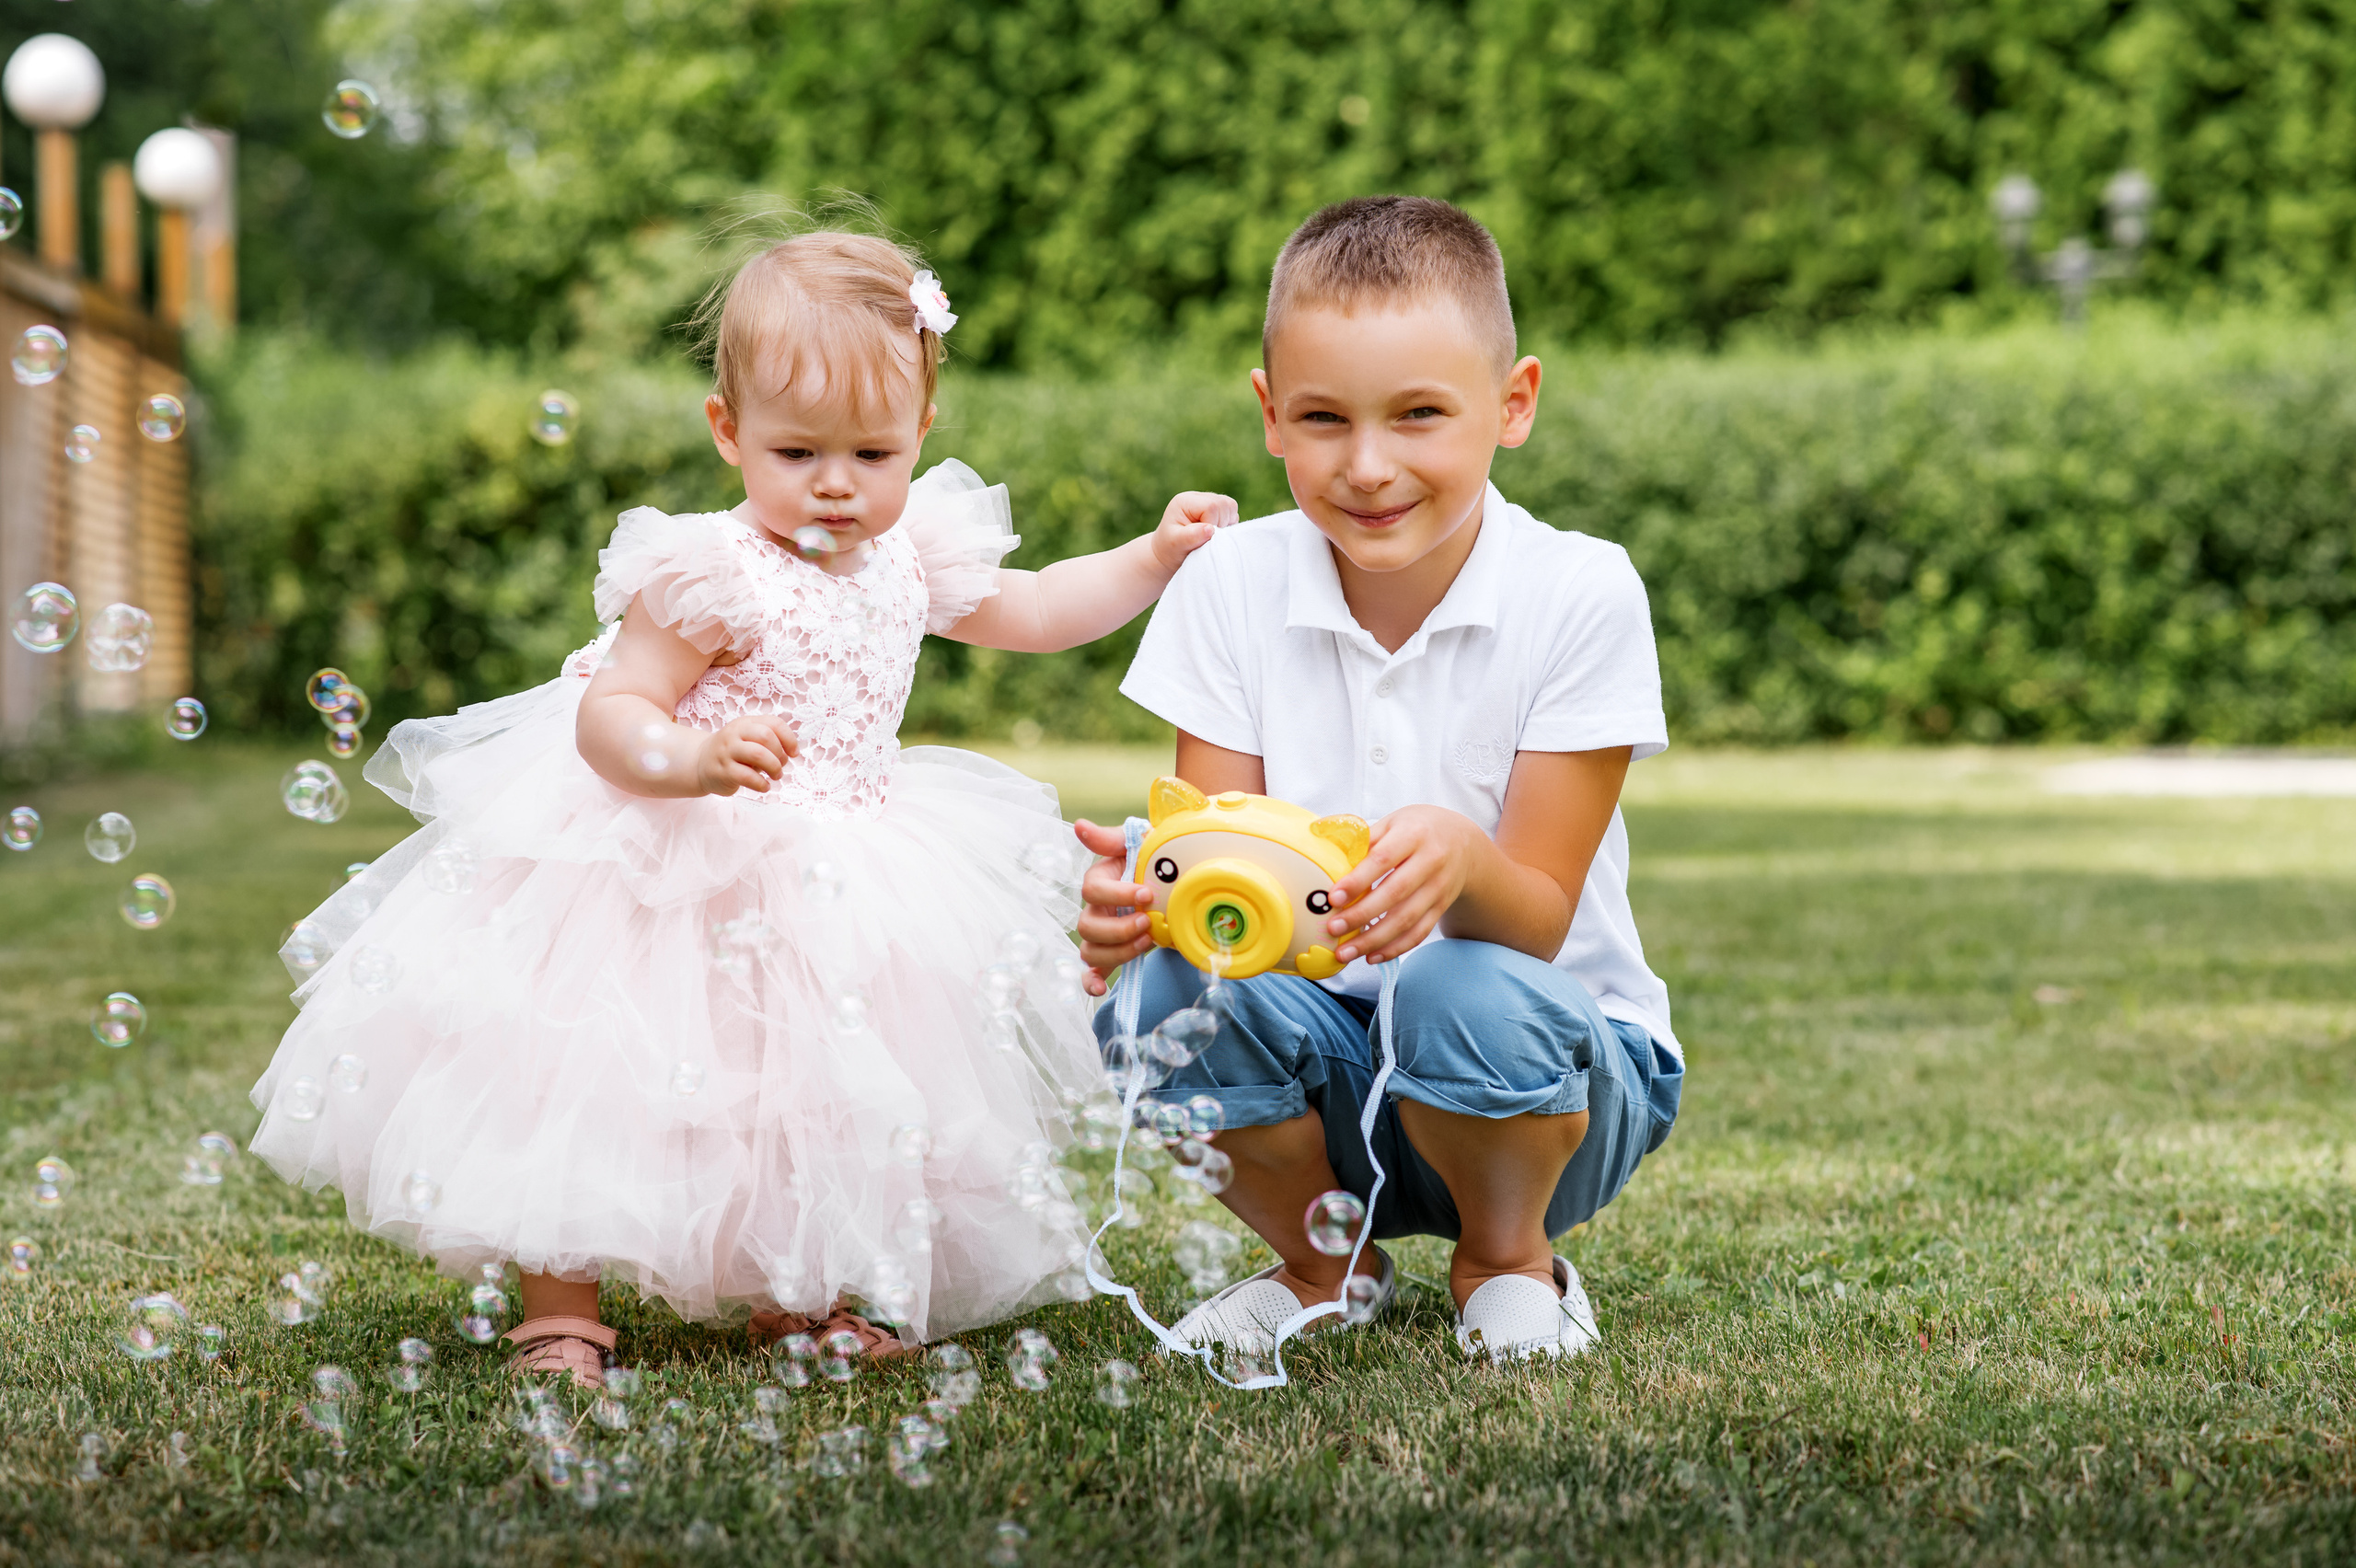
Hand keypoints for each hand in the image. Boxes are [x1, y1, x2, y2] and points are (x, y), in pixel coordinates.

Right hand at [694, 715, 799, 795]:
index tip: (794, 753)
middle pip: (766, 736)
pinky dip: (762, 784)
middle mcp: (734, 734)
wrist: (700, 763)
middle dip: (780, 754)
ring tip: (775, 776)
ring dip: (774, 768)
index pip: (774, 723)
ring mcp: (727, 752)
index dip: (789, 739)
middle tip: (781, 766)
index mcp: (745, 723)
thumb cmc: (734, 752)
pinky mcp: (723, 771)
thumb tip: (791, 752)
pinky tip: (764, 786)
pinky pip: (748, 777)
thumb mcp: (748, 739)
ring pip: (758, 755)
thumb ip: (768, 740)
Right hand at [1072, 818, 1156, 995]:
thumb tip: (1080, 826)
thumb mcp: (1138, 843)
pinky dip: (1091, 982)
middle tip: (1148, 922)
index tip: (1147, 894)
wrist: (1174, 881)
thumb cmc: (1154, 858)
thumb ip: (1111, 838)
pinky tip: (1100, 990)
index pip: (1092, 890)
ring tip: (1147, 942)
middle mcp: (1095, 908)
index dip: (1118, 894)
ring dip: (1118, 951)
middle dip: (1119, 928)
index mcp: (1099, 879)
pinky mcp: (1111, 952)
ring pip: (1091, 951)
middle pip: (1087, 926)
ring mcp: (1101, 933)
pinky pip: (1091, 972)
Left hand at [1149, 491, 1241, 574]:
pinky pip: (1232, 512)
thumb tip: (1210, 529)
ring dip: (1226, 523)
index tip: (1202, 538)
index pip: (1211, 506)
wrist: (1169, 551)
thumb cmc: (1171, 548)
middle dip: (1220, 524)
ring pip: (1231, 506)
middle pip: (1224, 503)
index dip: (1212, 524)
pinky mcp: (1216, 508)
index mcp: (1185, 501)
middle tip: (1206, 538)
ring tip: (1210, 535)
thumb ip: (1191, 536)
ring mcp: (1208, 500)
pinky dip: (1228, 524)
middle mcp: (1197, 497)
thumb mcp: (1176, 544)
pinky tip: (1215, 533)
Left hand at [1320, 805, 1487, 965]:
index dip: (1358, 880)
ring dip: (1374, 940)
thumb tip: (1323, 851)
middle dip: (1362, 915)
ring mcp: (1439, 888)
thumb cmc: (1417, 830)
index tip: (1333, 897)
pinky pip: (1419, 933)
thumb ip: (1363, 839)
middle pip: (1395, 894)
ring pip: (1407, 920)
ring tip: (1345, 953)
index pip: (1383, 860)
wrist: (1464, 842)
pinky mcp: (1441, 907)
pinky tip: (1372, 957)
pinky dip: (1395, 948)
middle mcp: (1431, 862)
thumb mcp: (1393, 822)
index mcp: (1414, 835)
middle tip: (1333, 928)